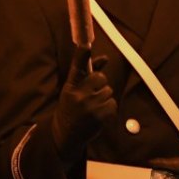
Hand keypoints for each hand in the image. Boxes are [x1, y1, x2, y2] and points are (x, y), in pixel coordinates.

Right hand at [51, 48, 116, 163]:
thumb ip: (87, 74)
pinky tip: (99, 114)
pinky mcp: (100, 117)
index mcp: (70, 87)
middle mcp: (79, 96)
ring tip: (94, 106)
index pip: (77, 68)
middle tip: (92, 95)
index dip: (81, 55)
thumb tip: (104, 58)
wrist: (66, 134)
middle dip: (100, 85)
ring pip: (109, 91)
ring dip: (105, 98)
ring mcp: (89, 107)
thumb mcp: (73, 90)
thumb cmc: (71, 108)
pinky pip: (113, 104)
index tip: (85, 45)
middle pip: (101, 79)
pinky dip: (109, 108)